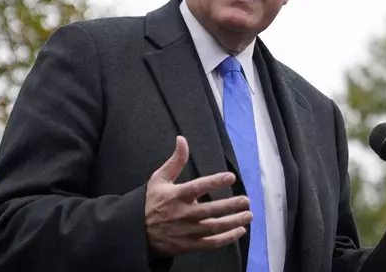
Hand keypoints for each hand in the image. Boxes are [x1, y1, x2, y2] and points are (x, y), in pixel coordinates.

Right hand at [145, 136, 251, 255]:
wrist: (137, 231)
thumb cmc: (151, 202)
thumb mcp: (159, 179)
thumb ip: (175, 160)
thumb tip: (182, 140)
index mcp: (175, 195)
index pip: (198, 187)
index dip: (215, 182)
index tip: (231, 177)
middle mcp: (182, 214)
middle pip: (210, 210)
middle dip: (231, 205)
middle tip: (246, 200)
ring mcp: (186, 231)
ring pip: (214, 227)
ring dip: (233, 222)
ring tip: (248, 215)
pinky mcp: (188, 245)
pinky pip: (211, 243)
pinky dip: (227, 238)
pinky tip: (239, 231)